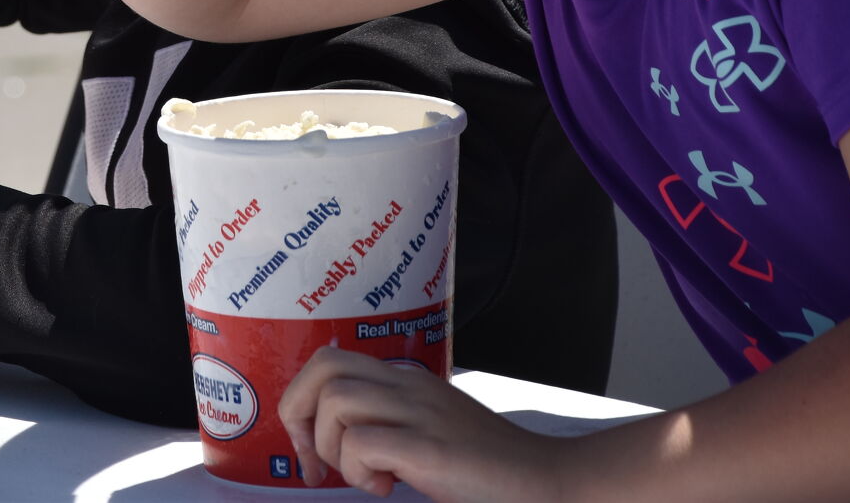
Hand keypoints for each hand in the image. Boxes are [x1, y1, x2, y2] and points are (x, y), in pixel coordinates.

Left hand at [278, 348, 573, 500]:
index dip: (301, 403)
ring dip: (333, 449)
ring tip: (367, 478)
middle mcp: (409, 386)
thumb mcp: (431, 429)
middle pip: (322, 367)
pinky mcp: (430, 448)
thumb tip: (339, 442)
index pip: (328, 362)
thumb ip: (391, 423)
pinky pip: (362, 444)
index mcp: (406, 381)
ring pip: (336, 402)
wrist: (550, 482)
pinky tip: (388, 488)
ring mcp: (421, 413)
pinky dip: (358, 472)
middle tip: (316, 464)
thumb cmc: (489, 467)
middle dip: (299, 415)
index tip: (310, 455)